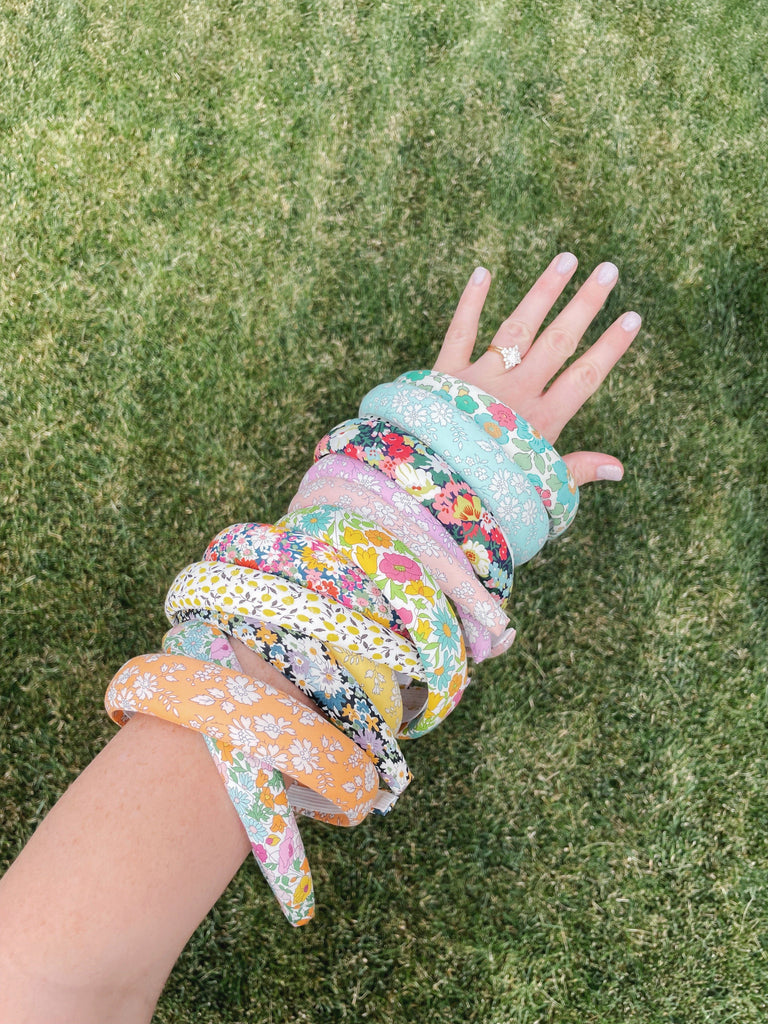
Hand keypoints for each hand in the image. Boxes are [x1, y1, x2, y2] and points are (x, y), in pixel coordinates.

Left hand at [432, 254, 640, 485]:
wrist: (430, 492)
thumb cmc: (487, 495)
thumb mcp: (540, 491)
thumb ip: (578, 471)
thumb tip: (620, 468)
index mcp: (541, 421)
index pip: (585, 375)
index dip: (611, 347)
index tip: (633, 317)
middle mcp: (515, 393)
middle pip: (558, 341)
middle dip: (586, 304)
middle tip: (609, 270)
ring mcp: (479, 379)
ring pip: (518, 327)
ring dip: (543, 292)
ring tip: (566, 259)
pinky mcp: (443, 375)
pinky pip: (459, 332)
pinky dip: (469, 302)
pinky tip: (483, 272)